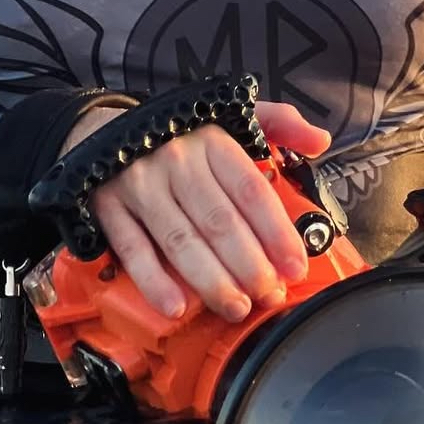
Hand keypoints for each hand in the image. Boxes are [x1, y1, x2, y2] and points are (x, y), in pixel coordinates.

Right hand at [64, 100, 330, 321]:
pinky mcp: (109, 207)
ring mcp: (140, 185)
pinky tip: (177, 307)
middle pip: (219, 222)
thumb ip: (279, 124)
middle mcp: (177, 160)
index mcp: (212, 141)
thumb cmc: (180, 133)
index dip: (276, 233)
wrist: (104, 128)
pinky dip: (154, 281)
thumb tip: (320, 140)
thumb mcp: (230, 115)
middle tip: (268, 295)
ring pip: (180, 240)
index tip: (295, 267)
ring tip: (236, 308)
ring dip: (211, 281)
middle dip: (249, 266)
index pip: (251, 192)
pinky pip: (133, 249)